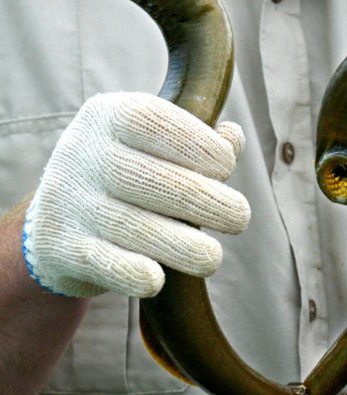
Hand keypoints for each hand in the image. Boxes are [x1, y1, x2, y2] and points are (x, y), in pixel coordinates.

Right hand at [23, 92, 249, 297]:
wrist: (59, 218)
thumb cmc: (127, 176)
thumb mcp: (153, 146)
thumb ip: (197, 141)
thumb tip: (234, 138)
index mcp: (108, 116)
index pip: (152, 120)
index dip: (196, 143)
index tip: (226, 167)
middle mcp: (83, 152)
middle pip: (146, 177)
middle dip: (203, 200)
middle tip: (239, 218)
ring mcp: (68, 200)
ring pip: (131, 226)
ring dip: (180, 245)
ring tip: (212, 257)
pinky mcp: (62, 246)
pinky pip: (103, 262)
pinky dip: (132, 273)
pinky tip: (157, 279)